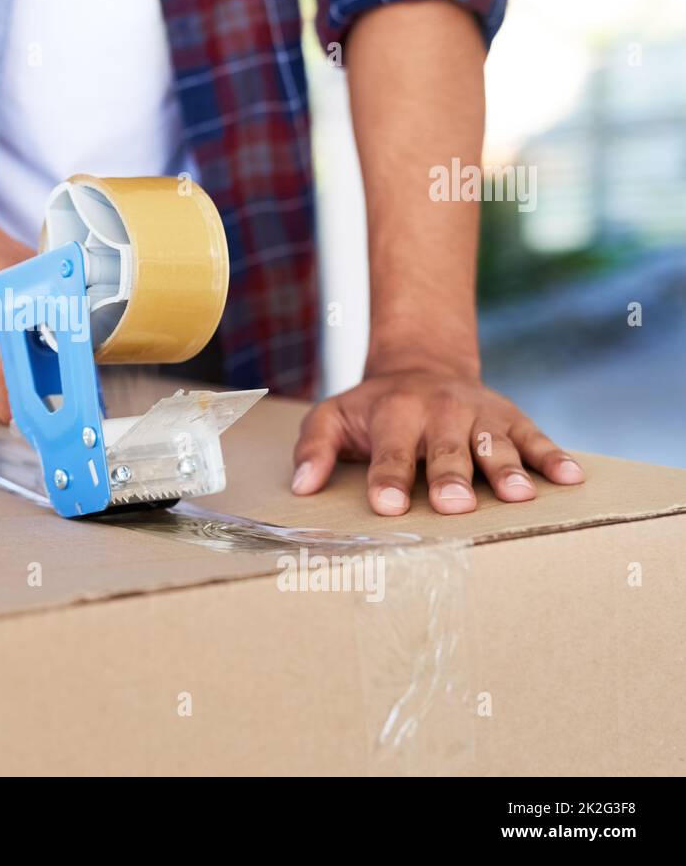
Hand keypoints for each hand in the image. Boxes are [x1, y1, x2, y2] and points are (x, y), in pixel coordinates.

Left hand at [290, 362, 584, 515]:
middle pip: (446, 450)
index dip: (388, 478)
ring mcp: (479, 414)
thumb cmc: (372, 408)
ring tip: (519, 497)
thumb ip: (314, 448)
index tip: (389, 506)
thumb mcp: (332, 416)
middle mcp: (439, 411)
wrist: (421, 365)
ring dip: (507, 470)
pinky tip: (571, 479)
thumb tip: (301, 486)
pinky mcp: (511, 417)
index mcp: (393, 413)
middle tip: (455, 506)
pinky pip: (536, 436)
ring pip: (495, 443)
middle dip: (451, 477)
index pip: (390, 451)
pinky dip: (554, 456)